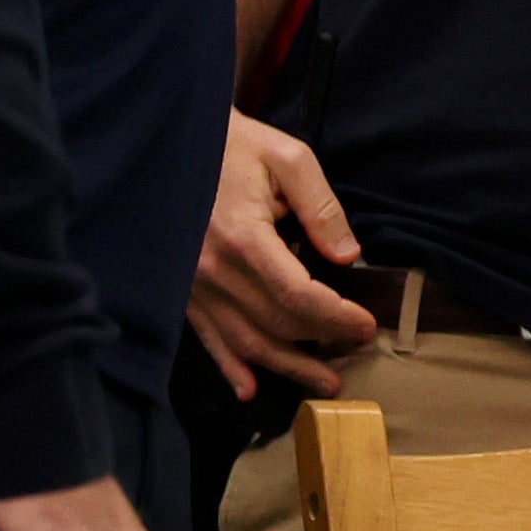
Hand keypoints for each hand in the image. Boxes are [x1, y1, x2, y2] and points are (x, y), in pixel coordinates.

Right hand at [189, 113, 375, 400]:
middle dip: (322, 341)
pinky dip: (229, 366)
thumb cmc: (230, 145)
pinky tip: (249, 390)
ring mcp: (189, 284)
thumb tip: (348, 255)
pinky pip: (204, 337)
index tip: (368, 325)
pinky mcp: (177, 290)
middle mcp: (212, 269)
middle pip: (277, 324)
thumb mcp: (287, 158)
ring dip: (287, 367)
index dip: (338, 318)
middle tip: (358, 346)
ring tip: (324, 383)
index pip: (300, 297)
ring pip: (245, 341)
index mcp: (243, 237)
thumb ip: (321, 208)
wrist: (162, 141)